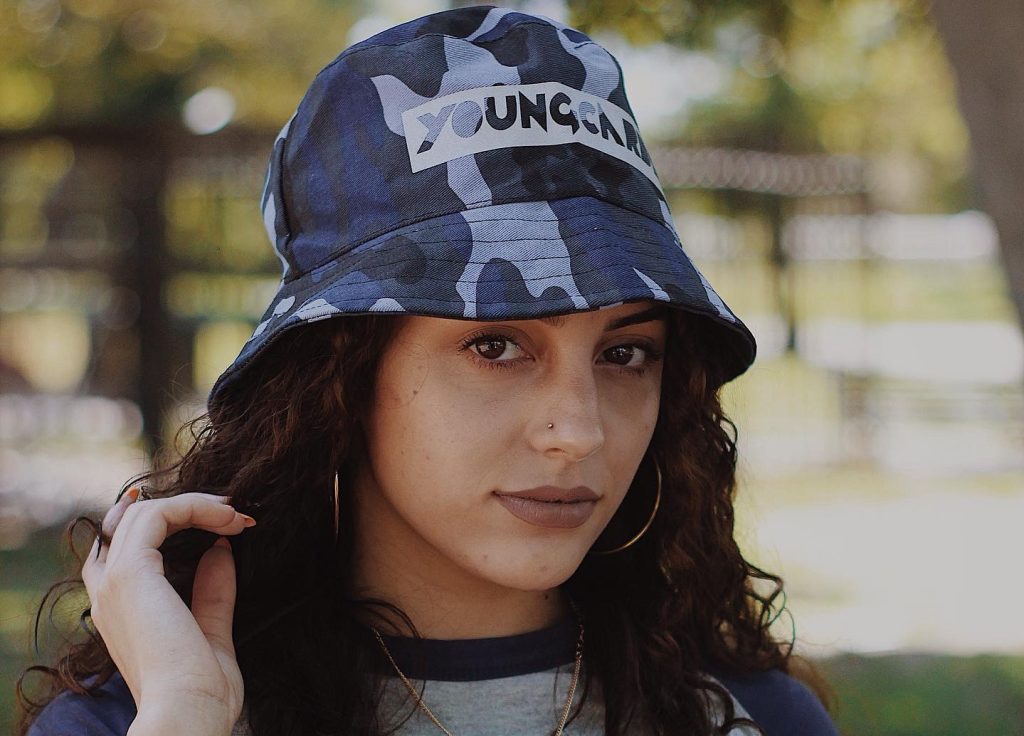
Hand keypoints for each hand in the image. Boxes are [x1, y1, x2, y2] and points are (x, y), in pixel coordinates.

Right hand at [81, 490, 254, 733]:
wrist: (188, 712)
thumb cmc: (201, 689)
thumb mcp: (211, 632)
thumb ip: (212, 592)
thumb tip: (220, 551)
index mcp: (119, 610)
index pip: (122, 547)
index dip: (164, 522)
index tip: (218, 522)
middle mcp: (108, 592)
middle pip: (132, 522)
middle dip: (186, 509)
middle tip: (233, 515)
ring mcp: (114, 580)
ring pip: (145, 512)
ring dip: (196, 505)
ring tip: (236, 517)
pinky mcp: (130, 572)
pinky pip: (156, 515)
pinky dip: (194, 508)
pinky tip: (228, 521)